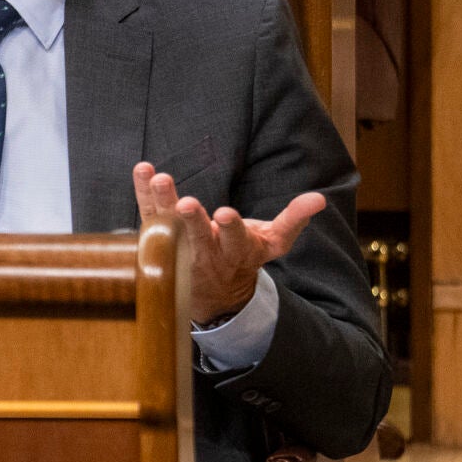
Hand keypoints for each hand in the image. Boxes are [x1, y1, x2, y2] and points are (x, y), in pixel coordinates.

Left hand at [132, 161, 325, 324]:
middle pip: (198, 236)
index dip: (232, 227)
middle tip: (186, 203)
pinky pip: (149, 214)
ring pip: (169, 226)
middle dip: (192, 219)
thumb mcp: (273, 243)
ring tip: (159, 179)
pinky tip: (143, 170)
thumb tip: (319, 199)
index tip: (225, 213)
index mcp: (238, 251)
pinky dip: (144, 192)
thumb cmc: (244, 256)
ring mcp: (180, 247)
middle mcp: (207, 251)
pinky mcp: (158, 238)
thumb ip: (294, 219)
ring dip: (162, 201)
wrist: (213, 291)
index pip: (236, 240)